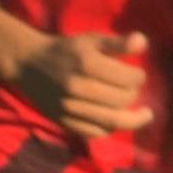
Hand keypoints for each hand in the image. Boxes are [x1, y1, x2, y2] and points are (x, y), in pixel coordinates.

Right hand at [10, 31, 152, 137]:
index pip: (129, 78)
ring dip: (132, 119)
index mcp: (87, 64)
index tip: (138, 75)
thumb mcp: (91, 40)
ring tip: (143, 115)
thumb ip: (118, 43)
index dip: (139, 77)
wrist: (28, 63)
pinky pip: (94, 133)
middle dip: (134, 95)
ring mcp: (69, 108)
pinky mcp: (63, 122)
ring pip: (112, 121)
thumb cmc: (65, 50)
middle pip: (122, 100)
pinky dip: (109, 129)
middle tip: (134, 91)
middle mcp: (78, 87)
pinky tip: (117, 122)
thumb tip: (143, 42)